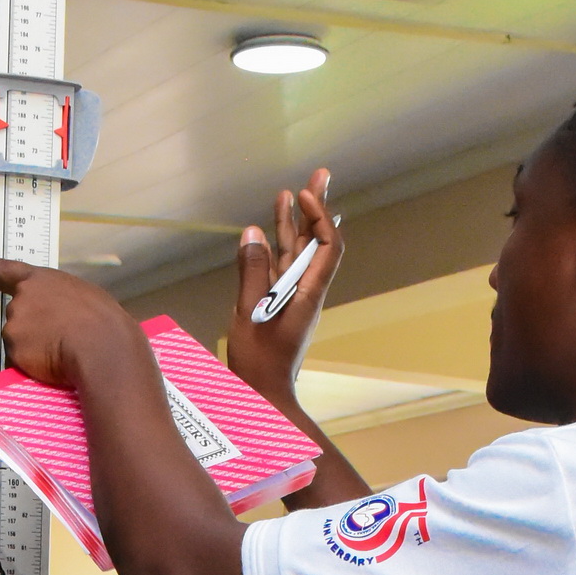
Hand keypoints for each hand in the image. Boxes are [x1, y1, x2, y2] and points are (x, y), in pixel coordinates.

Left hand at [0, 260, 149, 391]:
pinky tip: (54, 367)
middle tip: (45, 345)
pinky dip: (32, 367)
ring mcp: (15, 324)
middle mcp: (22, 298)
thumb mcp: (82, 296)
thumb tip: (60, 314)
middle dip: (26, 332)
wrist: (102, 349)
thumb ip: (59, 299)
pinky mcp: (15, 350)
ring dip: (32, 350)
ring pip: (17, 341)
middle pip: (14, 317)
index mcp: (39, 279)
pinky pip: (18, 362)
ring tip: (61, 355)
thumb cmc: (103, 324)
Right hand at [226, 167, 341, 404]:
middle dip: (315, 208)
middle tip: (320, 174)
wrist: (262, 400)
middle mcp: (304, 293)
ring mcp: (291, 300)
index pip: (326, 247)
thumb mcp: (249, 317)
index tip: (304, 194)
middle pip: (315, 244)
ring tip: (289, 192)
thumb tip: (253, 233)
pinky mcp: (277, 308)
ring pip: (296, 255)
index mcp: (307, 294)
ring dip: (293, 224)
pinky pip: (280, 271)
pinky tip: (266, 232)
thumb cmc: (259, 365)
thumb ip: (252, 273)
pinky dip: (275, 249)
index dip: (319, 217)